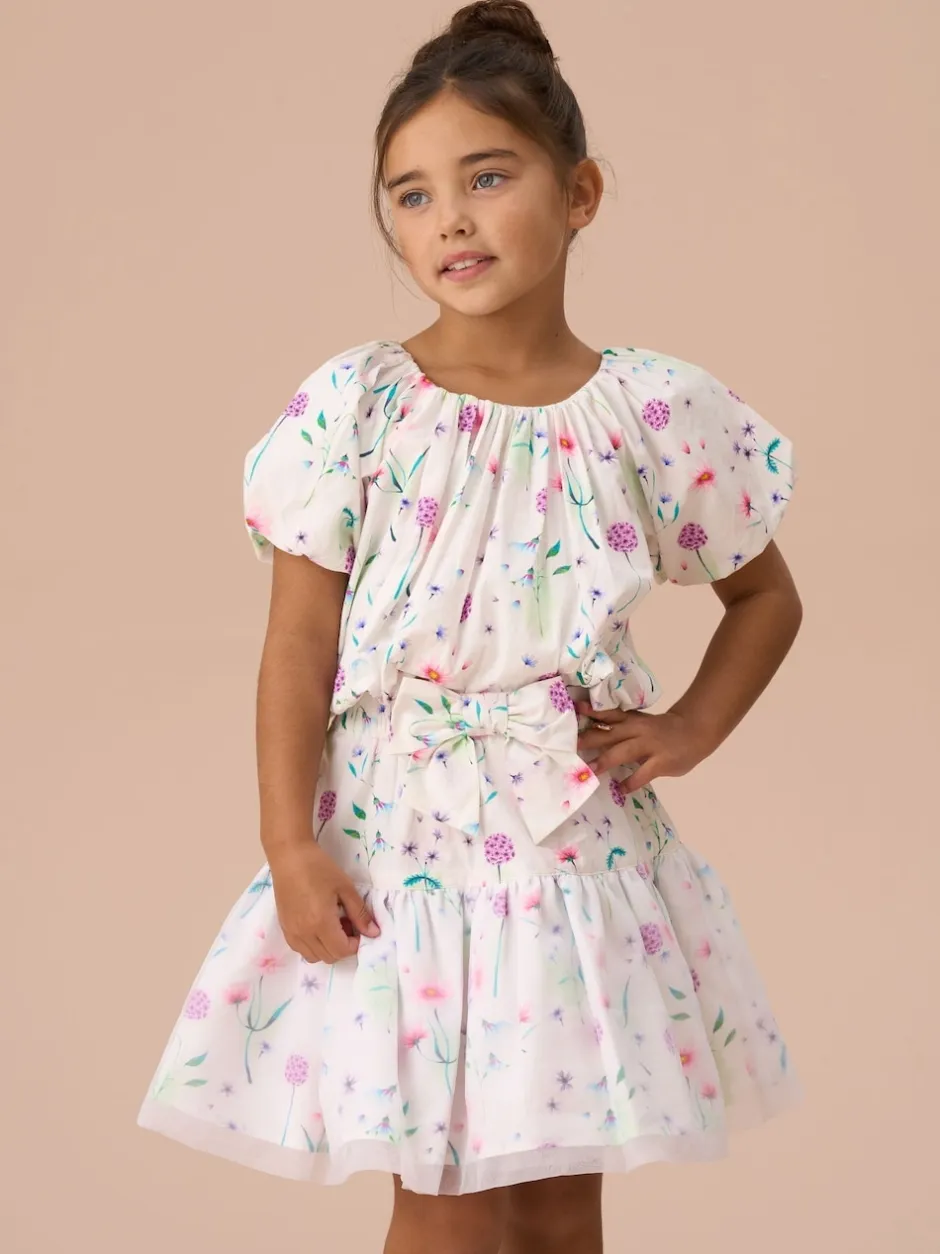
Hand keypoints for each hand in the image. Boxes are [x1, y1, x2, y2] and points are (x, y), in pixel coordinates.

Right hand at [268, 841, 379, 964]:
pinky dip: (312, 945)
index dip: (355, 944)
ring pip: (313, 957)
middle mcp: (304, 933)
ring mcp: (291, 932)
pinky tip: (317, 925)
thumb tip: (373, 933)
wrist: (290, 856)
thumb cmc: (320, 868)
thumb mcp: (345, 888)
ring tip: (331, 924)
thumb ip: (360, 913)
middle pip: (329, 957)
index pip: (342, 951)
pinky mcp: (284, 928)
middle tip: (346, 924)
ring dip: (327, 947)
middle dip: (343, 946)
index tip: (358, 927)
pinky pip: (300, 949)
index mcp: (321, 923)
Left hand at [575, 701, 711, 791]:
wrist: (696, 731)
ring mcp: (649, 745)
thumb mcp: (643, 724)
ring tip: (591, 771)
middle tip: (571, 745)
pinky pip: (642, 774)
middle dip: (590, 739)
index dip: (591, 712)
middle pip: (609, 733)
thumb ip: (624, 731)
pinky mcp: (660, 762)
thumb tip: (596, 740)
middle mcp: (637, 730)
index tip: (574, 710)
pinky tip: (620, 789)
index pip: (609, 714)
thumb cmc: (665, 730)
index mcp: (632, 720)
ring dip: (605, 760)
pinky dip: (630, 782)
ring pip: (623, 751)